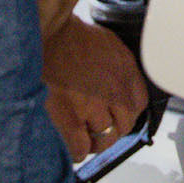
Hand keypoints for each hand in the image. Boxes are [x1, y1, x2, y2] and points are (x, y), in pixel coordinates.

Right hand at [41, 16, 148, 160]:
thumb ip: (119, 65)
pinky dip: (78, 150)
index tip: (118, 115)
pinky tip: (73, 145)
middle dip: (113, 128)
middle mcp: (114, 89)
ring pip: (105, 138)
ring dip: (97, 141)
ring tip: (85, 137)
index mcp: (124, 69)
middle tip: (99, 128)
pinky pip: (81, 147)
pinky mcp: (70, 117)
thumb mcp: (107, 43)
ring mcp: (92, 105)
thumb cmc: (69, 35)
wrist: (44, 32)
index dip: (127, 112)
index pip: (139, 104)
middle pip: (124, 125)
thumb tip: (121, 84)